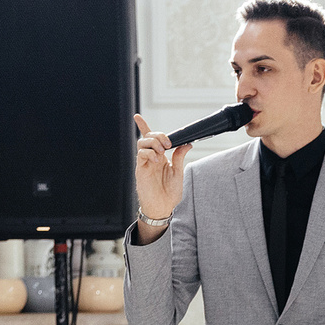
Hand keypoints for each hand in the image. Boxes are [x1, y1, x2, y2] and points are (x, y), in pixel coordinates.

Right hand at [133, 113, 191, 236]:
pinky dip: (149, 153)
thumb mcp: (178, 172)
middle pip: (148, 137)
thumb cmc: (170, 193)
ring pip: (142, 143)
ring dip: (153, 143)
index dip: (143, 126)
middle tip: (168, 144)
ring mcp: (145, 163)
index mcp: (160, 156)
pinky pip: (141, 154)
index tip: (137, 117)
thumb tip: (187, 143)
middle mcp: (151, 157)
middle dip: (158, 135)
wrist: (163, 207)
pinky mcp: (140, 169)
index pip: (151, 138)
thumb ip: (179, 157)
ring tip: (162, 151)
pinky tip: (156, 159)